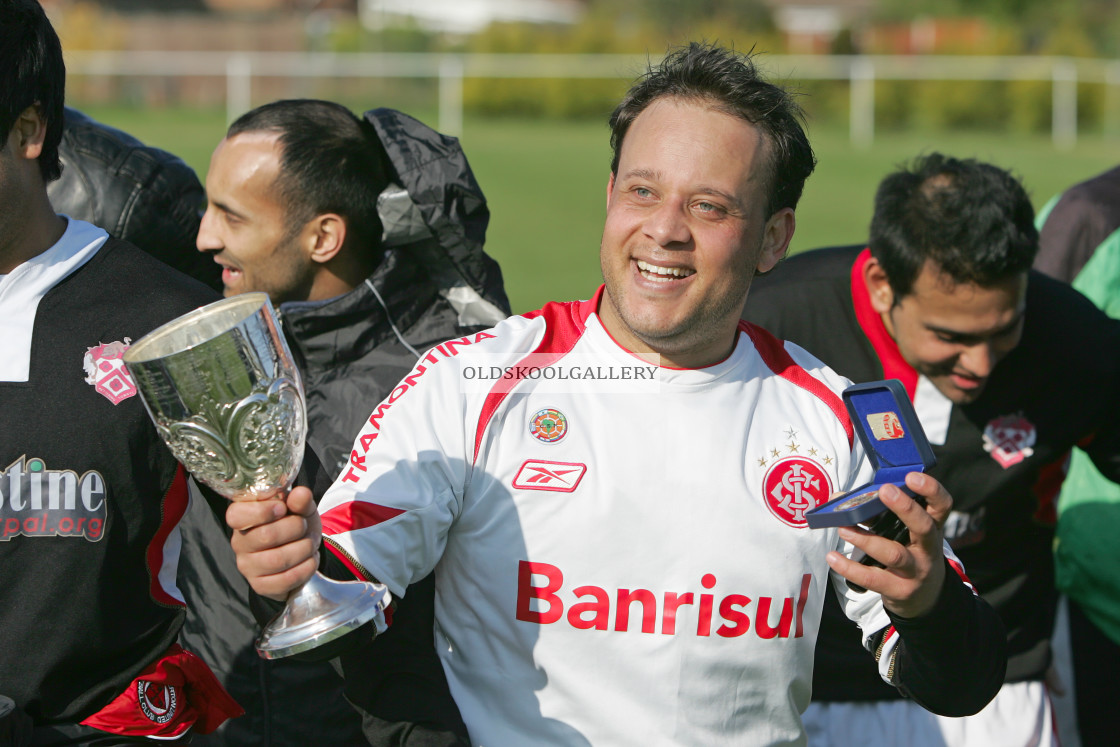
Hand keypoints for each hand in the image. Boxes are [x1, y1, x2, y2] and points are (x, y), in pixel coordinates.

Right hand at [227, 486, 320, 600]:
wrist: (301, 553)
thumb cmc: (294, 525)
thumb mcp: (300, 508)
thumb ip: (300, 500)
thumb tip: (300, 494)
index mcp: (241, 518)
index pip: (236, 515)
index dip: (262, 511)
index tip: (283, 508)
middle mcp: (239, 543)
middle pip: (266, 536)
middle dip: (295, 528)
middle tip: (304, 527)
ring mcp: (247, 566)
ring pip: (278, 559)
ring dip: (304, 549)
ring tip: (309, 543)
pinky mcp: (260, 585)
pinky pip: (286, 579)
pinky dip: (307, 567)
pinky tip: (309, 559)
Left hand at [826, 472, 951, 618]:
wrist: (925, 597)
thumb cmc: (908, 552)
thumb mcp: (903, 532)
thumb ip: (876, 513)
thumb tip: (838, 497)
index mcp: (932, 527)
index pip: (941, 505)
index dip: (931, 489)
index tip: (911, 476)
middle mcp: (928, 548)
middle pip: (923, 527)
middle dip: (904, 508)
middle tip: (884, 490)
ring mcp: (916, 571)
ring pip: (894, 554)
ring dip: (866, 539)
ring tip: (843, 528)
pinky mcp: (899, 590)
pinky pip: (873, 578)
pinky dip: (850, 568)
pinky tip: (833, 558)